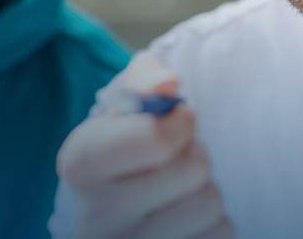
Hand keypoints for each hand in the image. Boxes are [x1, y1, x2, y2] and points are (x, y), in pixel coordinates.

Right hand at [60, 54, 232, 238]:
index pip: (156, 139)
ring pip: (209, 205)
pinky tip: (184, 220)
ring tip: (179, 190)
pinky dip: (213, 223)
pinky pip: (220, 235)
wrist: (119, 218)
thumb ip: (146, 79)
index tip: (177, 123)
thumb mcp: (126, 107)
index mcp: (81, 163)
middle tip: (175, 159)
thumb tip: (167, 85)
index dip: (181, 124)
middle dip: (195, 155)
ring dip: (205, 190)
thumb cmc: (129, 150)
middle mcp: (98, 215)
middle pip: (193, 170)